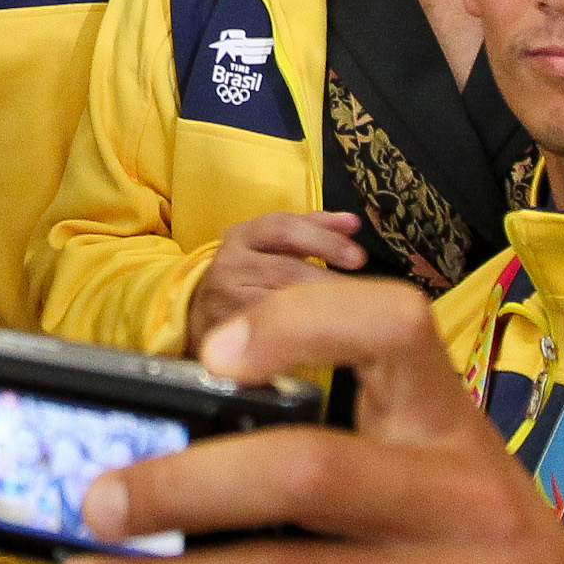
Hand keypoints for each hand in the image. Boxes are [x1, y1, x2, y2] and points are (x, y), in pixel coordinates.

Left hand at [51, 277, 563, 563]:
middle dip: (183, 485)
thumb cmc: (484, 560)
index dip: (300, 322)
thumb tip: (166, 462)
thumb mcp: (441, 482)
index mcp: (453, 426)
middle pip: (308, 471)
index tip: (212, 354)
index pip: (393, 328)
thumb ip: (338, 459)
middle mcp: (465, 501)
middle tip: (98, 503)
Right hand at [184, 210, 365, 350]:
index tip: (359, 258)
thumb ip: (311, 231)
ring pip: (277, 304)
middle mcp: (229, 263)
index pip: (284, 229)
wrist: (199, 314)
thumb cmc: (249, 276)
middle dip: (328, 281)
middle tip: (364, 295)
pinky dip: (298, 334)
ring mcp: (223, 300)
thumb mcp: (271, 245)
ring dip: (317, 309)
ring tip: (348, 316)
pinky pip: (267, 335)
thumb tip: (353, 223)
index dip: (324, 241)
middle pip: (285, 269)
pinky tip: (322, 339)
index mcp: (243, 235)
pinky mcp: (224, 334)